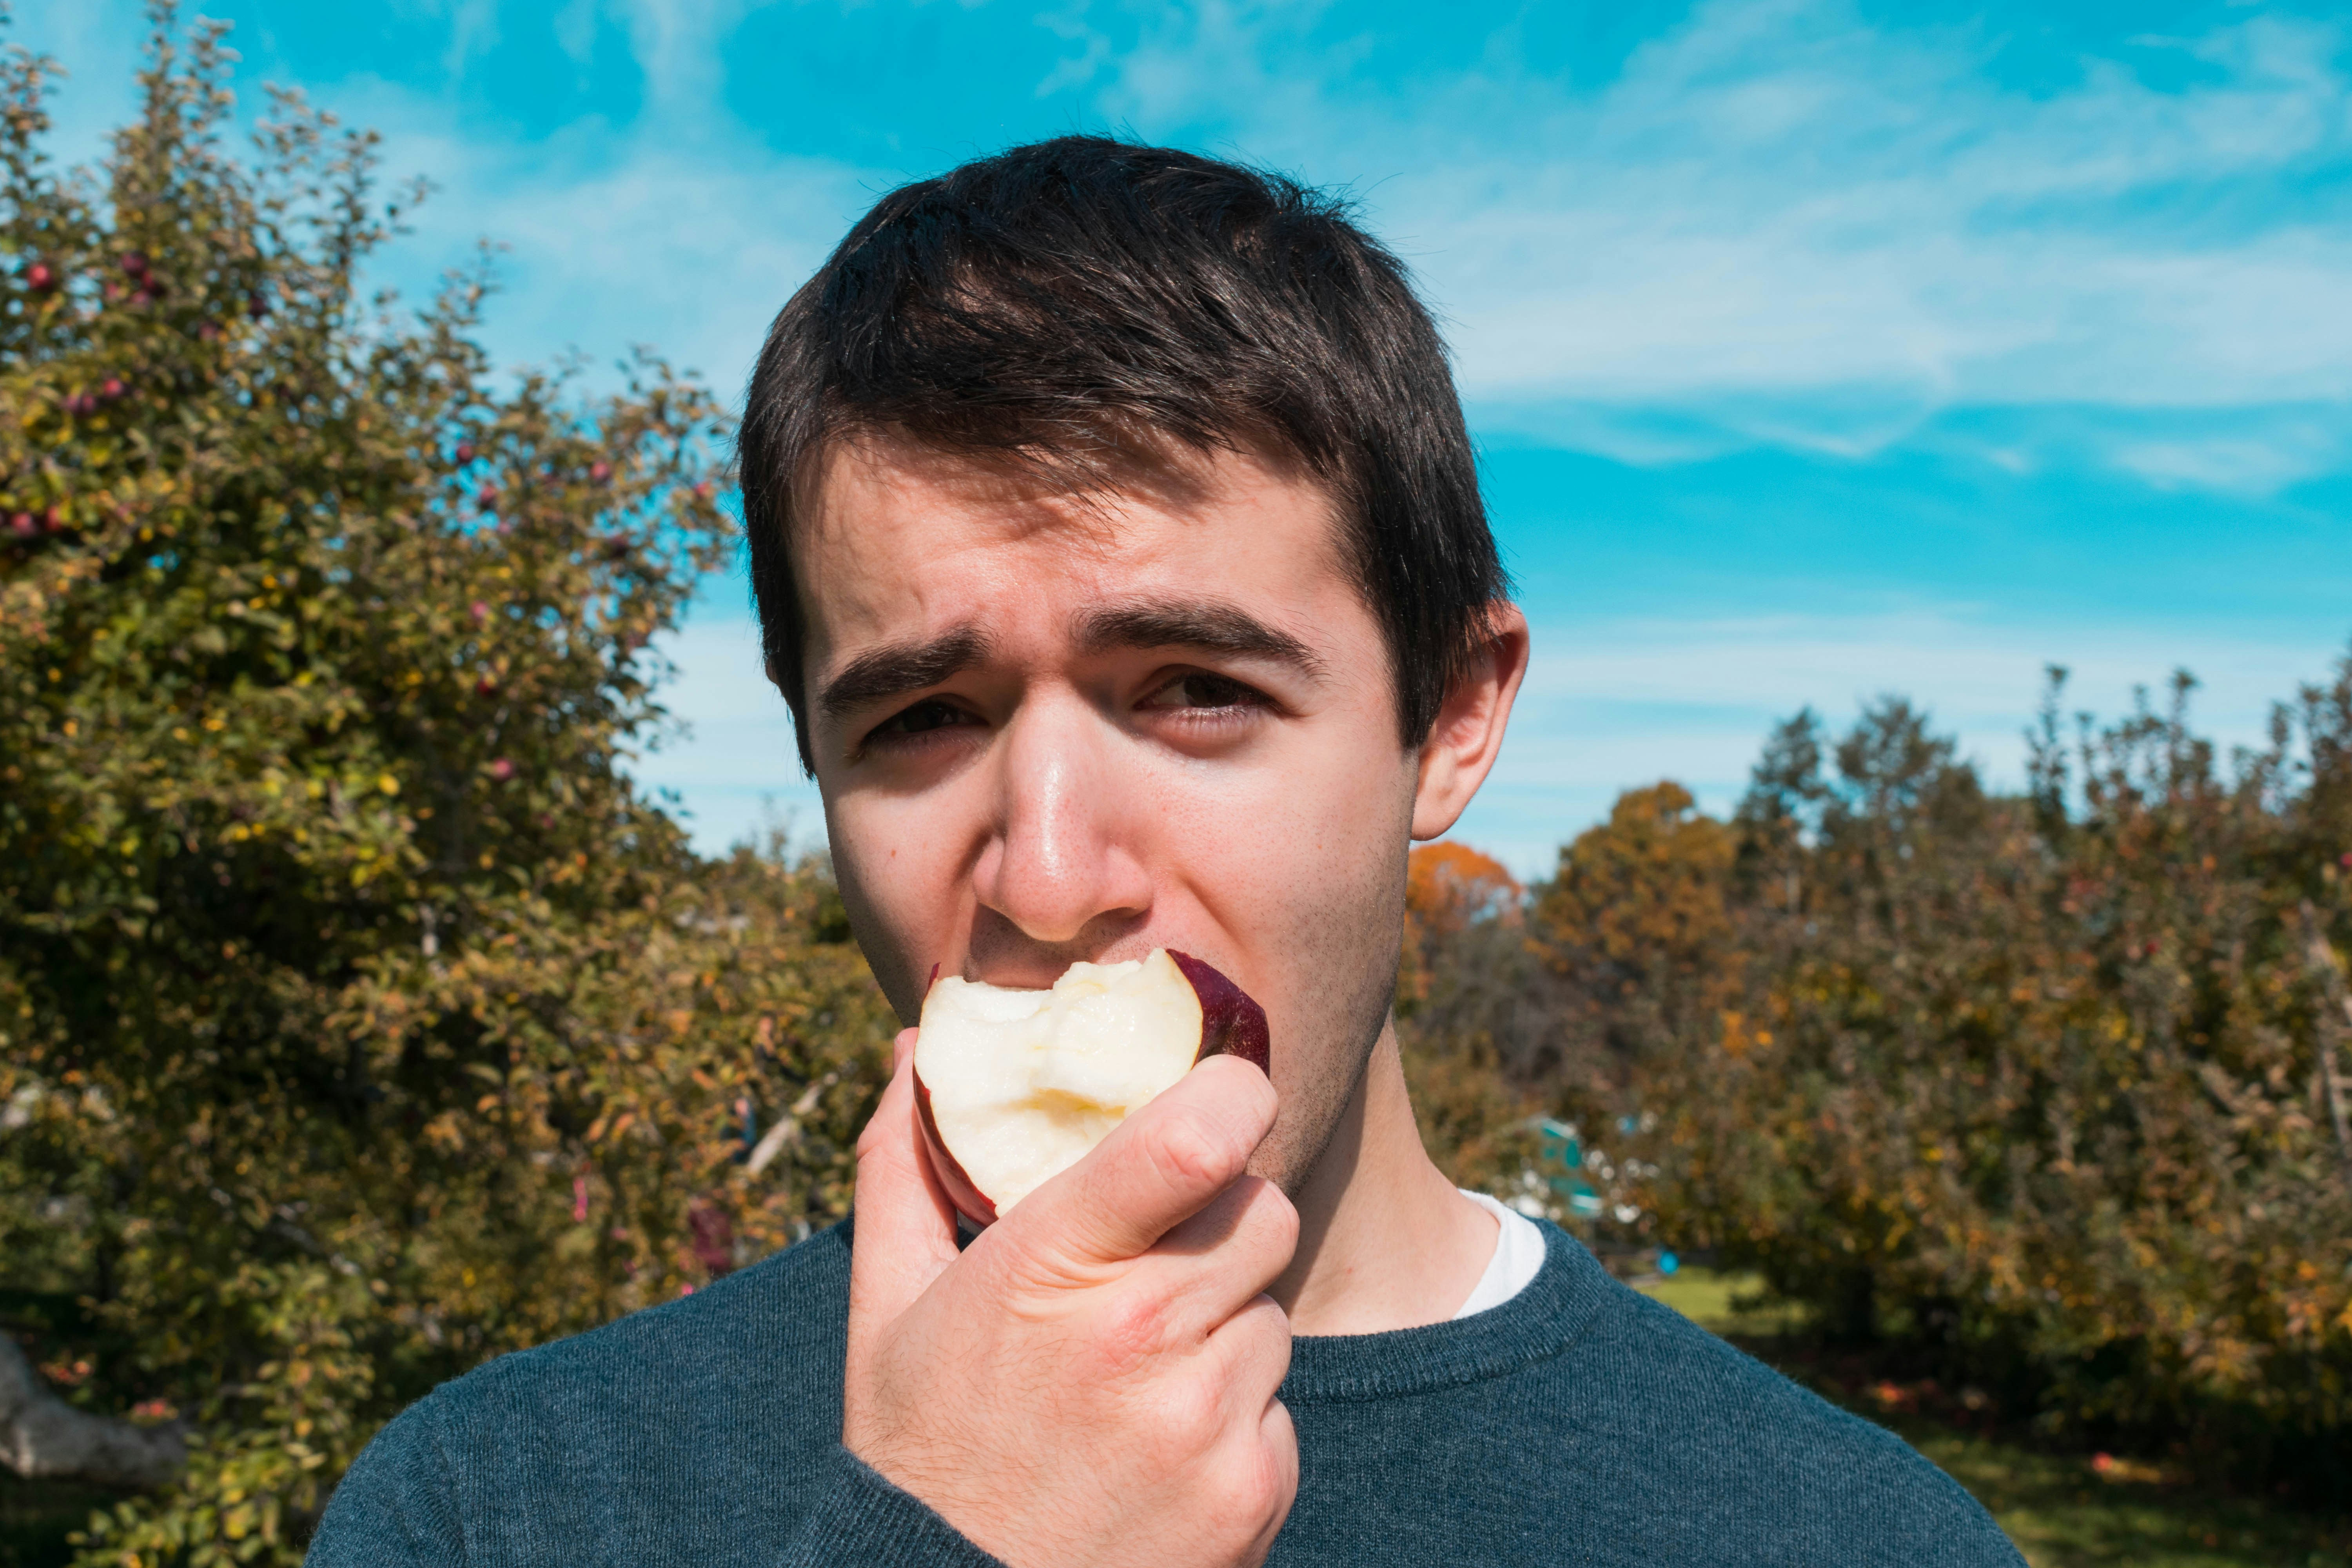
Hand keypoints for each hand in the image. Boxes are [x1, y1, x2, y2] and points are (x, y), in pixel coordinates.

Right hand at [843, 1029, 1298, 1567]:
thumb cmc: (922, 1448)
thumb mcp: (890, 1306)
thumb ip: (903, 1164)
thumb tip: (917, 1045)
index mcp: (1054, 1266)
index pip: (1198, 1137)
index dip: (1233, 1095)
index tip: (1222, 1099)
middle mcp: (1143, 1336)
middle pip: (1263, 1211)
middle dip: (1223, 1222)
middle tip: (1156, 1266)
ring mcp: (1205, 1418)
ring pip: (1272, 1311)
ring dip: (1223, 1327)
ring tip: (1136, 1378)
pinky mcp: (1253, 1488)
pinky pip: (1280, 1405)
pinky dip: (1235, 1417)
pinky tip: (1158, 1450)